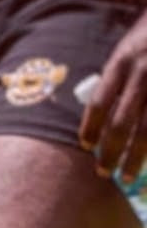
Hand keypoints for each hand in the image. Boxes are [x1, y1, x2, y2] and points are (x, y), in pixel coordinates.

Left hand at [79, 9, 146, 183]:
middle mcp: (143, 71)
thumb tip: (98, 122)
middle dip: (111, 151)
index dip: (91, 128)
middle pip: (122, 122)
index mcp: (122, 61)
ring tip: (127, 176)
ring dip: (135, 157)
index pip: (99, 102)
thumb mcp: (127, 50)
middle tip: (103, 172)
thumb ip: (115, 81)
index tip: (86, 147)